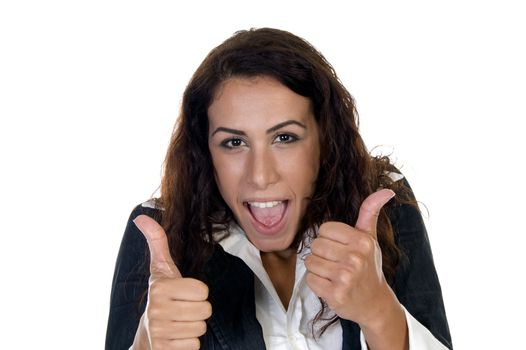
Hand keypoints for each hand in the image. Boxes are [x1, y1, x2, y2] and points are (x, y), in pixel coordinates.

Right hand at [131, 215, 211, 349]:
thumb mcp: (161, 270)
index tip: (183, 294)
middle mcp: (156, 309)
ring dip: (194, 327)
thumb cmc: (162, 297)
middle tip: (183, 310)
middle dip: (198, 311)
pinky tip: (177, 338)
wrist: (147, 335)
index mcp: (160, 287)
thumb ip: (157, 242)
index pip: (202, 290)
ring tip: (179, 323)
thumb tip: (141, 217)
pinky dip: (189, 344)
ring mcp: (159, 331)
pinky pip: (195, 346)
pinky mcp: (164, 349)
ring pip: (201, 328)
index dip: (197, 293)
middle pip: (205, 309)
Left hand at [305, 189, 398, 326]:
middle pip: (315, 245)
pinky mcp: (335, 293)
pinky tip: (331, 285)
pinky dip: (316, 284)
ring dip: (318, 269)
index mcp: (362, 241)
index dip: (329, 239)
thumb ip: (370, 212)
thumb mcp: (370, 238)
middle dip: (322, 254)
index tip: (341, 249)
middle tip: (337, 263)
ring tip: (334, 274)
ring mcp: (345, 277)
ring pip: (310, 262)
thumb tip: (387, 190)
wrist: (375, 302)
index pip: (325, 229)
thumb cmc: (369, 267)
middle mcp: (355, 258)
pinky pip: (310, 280)